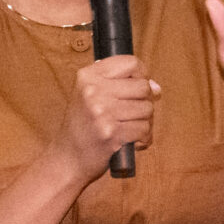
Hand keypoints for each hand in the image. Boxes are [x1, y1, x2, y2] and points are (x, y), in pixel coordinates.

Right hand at [51, 54, 156, 180]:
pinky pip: (144, 129)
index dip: (141, 75)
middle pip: (143, 86)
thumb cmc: (83, 128)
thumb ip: (120, 86)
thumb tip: (156, 87)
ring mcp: (101, 112)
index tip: (137, 88)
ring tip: (131, 128)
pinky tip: (133, 142)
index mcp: (87, 76)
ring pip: (147, 108)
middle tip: (134, 114)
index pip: (130, 63)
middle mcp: (93, 91)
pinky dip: (144, 138)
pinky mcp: (111, 133)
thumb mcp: (90, 97)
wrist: (67, 160)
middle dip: (145, 102)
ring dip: (146, 122)